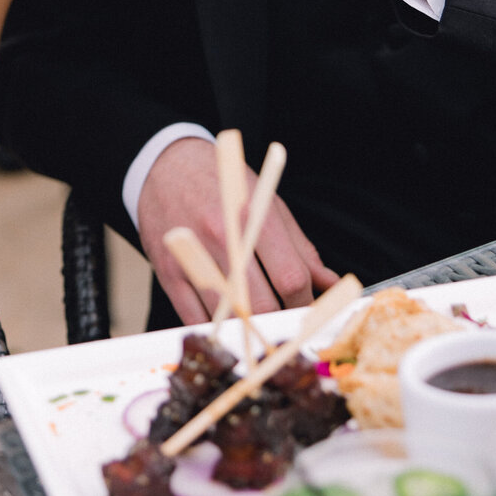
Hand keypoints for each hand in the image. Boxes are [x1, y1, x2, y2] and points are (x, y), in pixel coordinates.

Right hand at [137, 137, 337, 319]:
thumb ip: (301, 248)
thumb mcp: (268, 202)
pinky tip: (229, 325)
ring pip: (231, 317)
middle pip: (264, 304)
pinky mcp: (169, 272)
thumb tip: (330, 284)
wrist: (165, 166)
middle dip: (282, 320)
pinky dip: (218, 330)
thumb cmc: (223, 184)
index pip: (291, 277)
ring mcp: (193, 256)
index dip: (306, 302)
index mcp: (254, 216)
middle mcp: (223, 236)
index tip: (307, 308)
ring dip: (251, 330)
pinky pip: (197, 319)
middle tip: (287, 321)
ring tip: (261, 325)